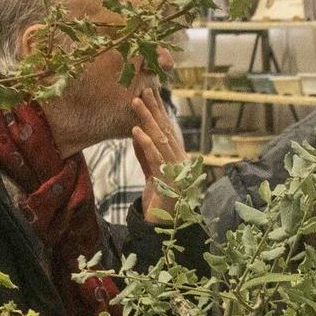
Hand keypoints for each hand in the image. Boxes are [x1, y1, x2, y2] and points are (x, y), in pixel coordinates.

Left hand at [131, 89, 186, 221]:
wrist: (167, 226)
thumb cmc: (161, 199)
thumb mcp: (151, 172)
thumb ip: (145, 154)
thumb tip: (137, 132)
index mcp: (177, 156)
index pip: (167, 129)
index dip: (158, 110)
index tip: (150, 92)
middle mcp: (179, 159)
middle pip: (165, 130)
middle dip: (154, 109)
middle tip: (143, 89)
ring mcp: (175, 169)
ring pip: (160, 139)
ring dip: (148, 120)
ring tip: (136, 103)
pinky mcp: (167, 180)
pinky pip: (155, 158)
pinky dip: (146, 144)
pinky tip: (137, 131)